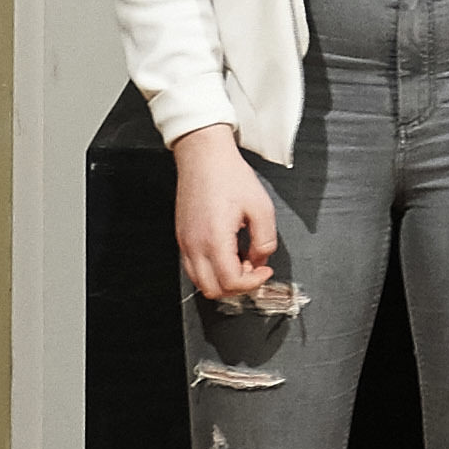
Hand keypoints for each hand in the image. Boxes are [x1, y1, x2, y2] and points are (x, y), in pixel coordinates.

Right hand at [172, 128, 280, 303]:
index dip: (253, 282)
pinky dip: (212, 269)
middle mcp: (194, 246)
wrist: (204, 158)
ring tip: (243, 259)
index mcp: (214, 240)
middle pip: (212, 289)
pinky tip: (229, 252)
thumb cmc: (230, 177)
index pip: (231, 281)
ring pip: (200, 282)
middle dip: (238, 286)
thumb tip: (261, 259)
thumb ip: (265, 240)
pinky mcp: (182, 238)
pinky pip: (194, 267)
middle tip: (254, 269)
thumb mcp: (261, 208)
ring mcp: (185, 243)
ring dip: (223, 279)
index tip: (265, 270)